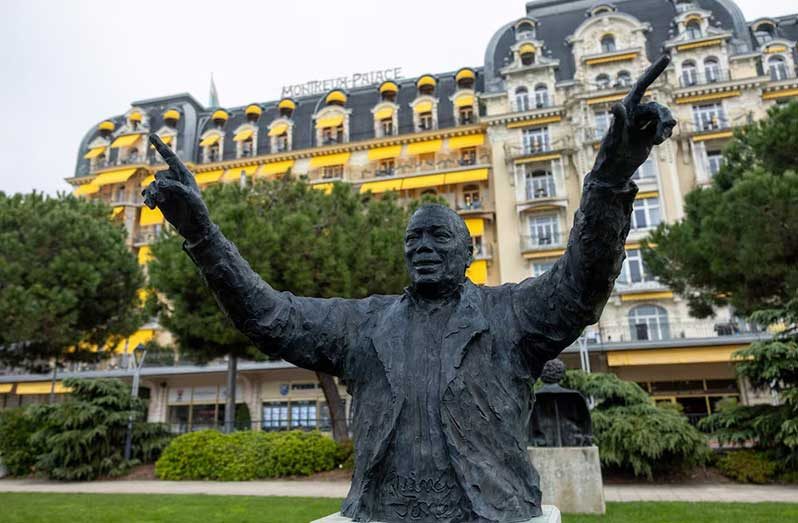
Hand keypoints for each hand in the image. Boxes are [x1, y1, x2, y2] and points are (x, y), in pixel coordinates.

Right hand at [142, 135, 212, 242]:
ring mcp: (167, 189)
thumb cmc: (197, 211)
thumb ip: (175, 187)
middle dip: (160, 187)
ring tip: (155, 204)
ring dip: (152, 194)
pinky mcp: (160, 198)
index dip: (160, 146)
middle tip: (165, 199)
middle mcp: (174, 180)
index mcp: (184, 175)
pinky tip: (150, 206)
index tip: (151, 135)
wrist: (194, 227)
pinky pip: (148, 194)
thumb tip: (158, 184)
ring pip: (151, 185)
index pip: (170, 158)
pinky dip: (147, 198)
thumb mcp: (190, 197)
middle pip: (159, 175)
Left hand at [594, 55, 676, 182]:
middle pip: (658, 108)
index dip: (654, 71)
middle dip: (664, 119)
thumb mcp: (616, 138)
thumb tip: (616, 105)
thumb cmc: (610, 154)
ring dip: (665, 128)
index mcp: (627, 109)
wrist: (614, 171)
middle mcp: (635, 114)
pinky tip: (658, 142)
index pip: (642, 85)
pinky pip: (662, 128)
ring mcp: (641, 124)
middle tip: (664, 134)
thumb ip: (619, 121)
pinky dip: (664, 133)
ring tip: (658, 141)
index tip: (667, 56)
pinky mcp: (647, 134)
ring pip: (662, 118)